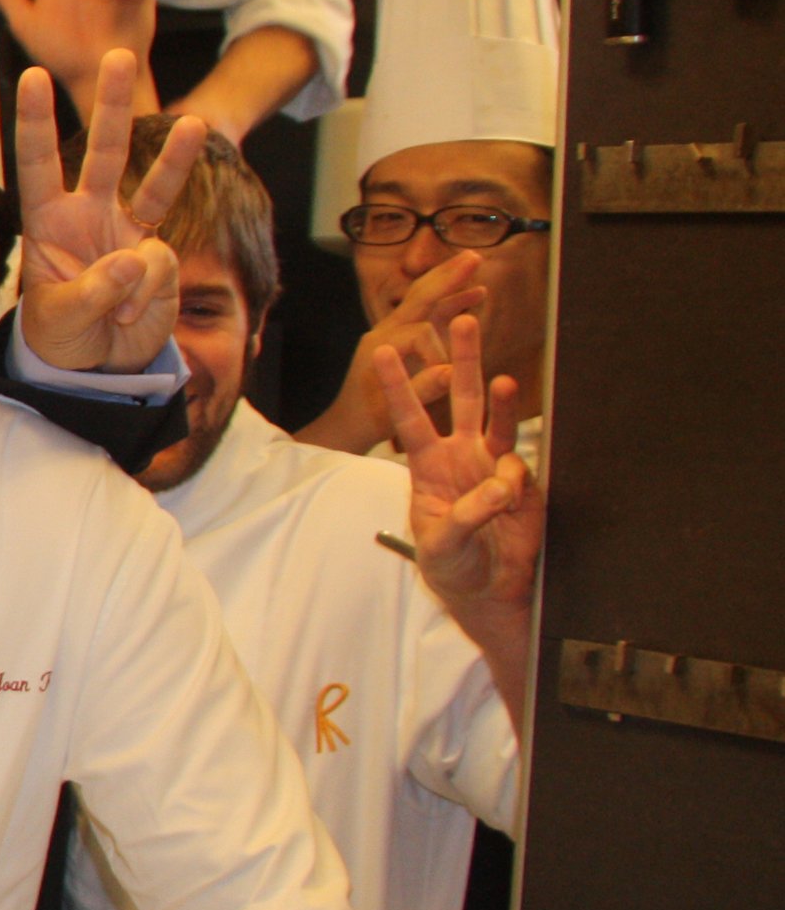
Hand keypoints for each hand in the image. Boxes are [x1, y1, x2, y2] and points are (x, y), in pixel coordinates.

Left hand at [12, 50, 200, 372]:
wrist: (95, 365)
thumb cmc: (60, 335)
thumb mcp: (61, 320)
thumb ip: (93, 290)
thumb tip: (136, 256)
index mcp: (46, 220)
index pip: (37, 163)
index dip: (36, 121)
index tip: (33, 77)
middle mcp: (87, 215)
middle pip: (101, 152)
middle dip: (110, 107)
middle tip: (118, 56)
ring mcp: (126, 231)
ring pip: (150, 184)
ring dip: (174, 155)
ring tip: (196, 123)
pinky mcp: (157, 256)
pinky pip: (164, 260)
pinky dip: (152, 287)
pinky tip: (131, 313)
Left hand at [299, 253, 483, 454]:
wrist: (347, 422)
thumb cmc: (369, 419)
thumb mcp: (395, 411)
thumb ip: (423, 390)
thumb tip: (453, 371)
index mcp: (380, 346)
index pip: (420, 333)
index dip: (440, 352)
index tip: (450, 376)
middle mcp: (385, 331)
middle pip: (419, 297)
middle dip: (446, 277)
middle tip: (473, 257)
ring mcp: (393, 331)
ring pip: (423, 299)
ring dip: (449, 281)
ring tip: (475, 263)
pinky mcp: (403, 337)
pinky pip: (428, 312)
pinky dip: (450, 300)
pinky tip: (474, 293)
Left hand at [383, 314, 537, 603]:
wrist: (490, 590)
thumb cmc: (452, 565)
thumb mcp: (442, 544)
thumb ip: (466, 515)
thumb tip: (497, 486)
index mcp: (428, 466)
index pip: (411, 417)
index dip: (399, 386)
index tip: (383, 352)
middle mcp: (461, 456)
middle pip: (461, 398)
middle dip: (463, 359)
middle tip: (463, 319)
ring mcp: (494, 465)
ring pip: (499, 419)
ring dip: (502, 399)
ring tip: (503, 382)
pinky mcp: (525, 482)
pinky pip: (522, 467)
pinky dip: (517, 483)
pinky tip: (510, 506)